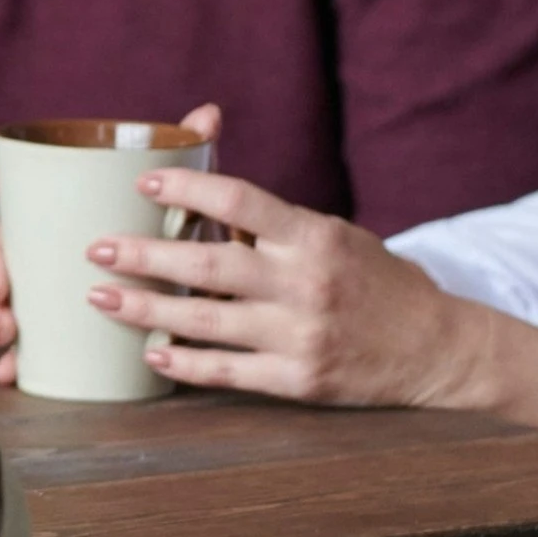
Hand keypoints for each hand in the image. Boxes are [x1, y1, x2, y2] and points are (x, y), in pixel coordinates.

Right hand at [0, 103, 218, 382]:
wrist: (196, 291)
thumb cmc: (177, 237)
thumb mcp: (186, 200)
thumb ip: (191, 160)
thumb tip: (209, 115)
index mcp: (65, 203)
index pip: (15, 182)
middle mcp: (47, 242)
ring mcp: (48, 285)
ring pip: (5, 294)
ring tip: (7, 329)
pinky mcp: (60, 327)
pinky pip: (24, 343)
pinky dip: (13, 357)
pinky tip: (10, 369)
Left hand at [81, 170, 493, 407]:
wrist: (440, 347)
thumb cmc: (375, 281)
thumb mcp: (334, 233)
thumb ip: (270, 215)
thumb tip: (202, 156)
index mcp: (314, 237)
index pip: (242, 200)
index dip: (189, 188)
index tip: (143, 183)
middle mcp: (306, 284)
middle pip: (211, 265)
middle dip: (146, 256)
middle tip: (97, 249)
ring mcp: (303, 335)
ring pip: (208, 322)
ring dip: (148, 310)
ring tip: (101, 297)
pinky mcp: (302, 381)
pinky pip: (231, 373)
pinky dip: (187, 364)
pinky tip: (152, 353)